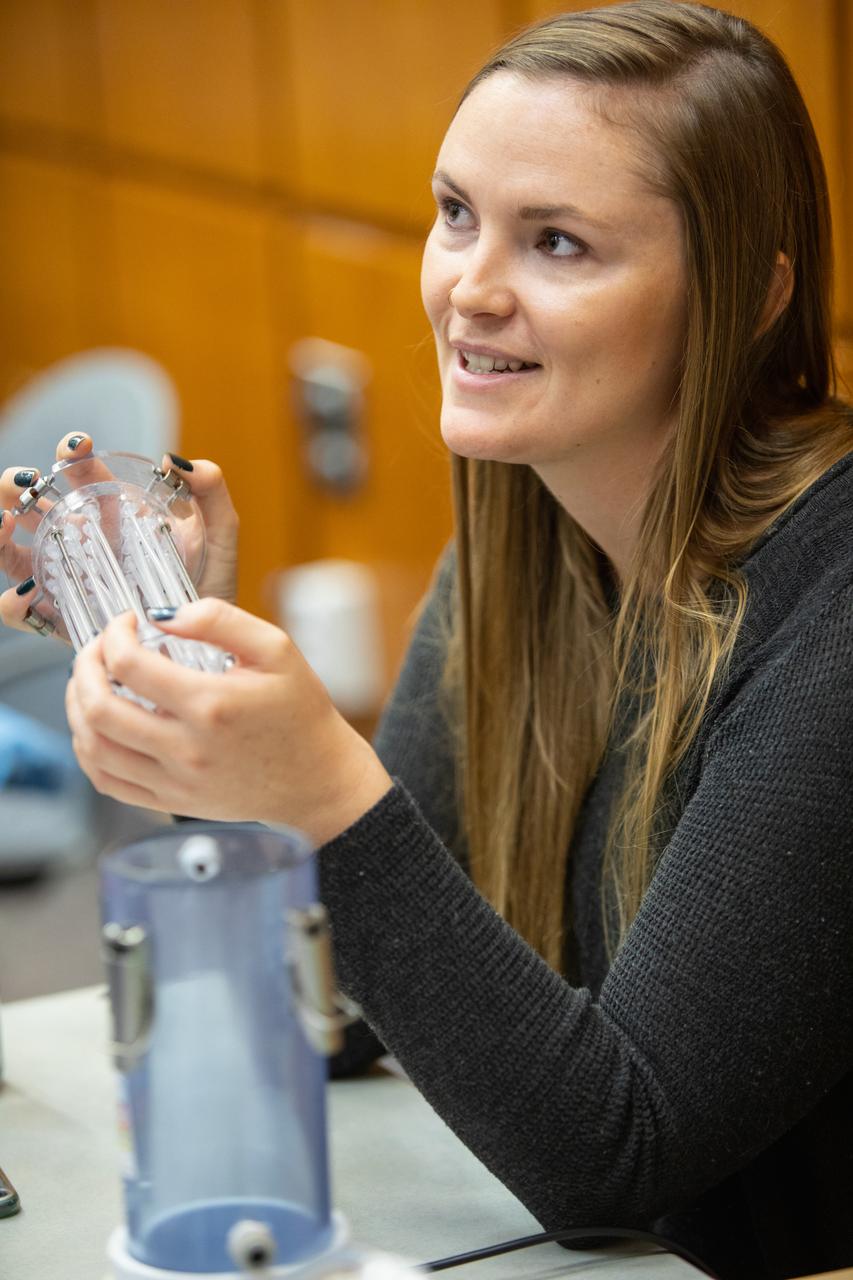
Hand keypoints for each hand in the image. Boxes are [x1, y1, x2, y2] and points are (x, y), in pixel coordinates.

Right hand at [0, 436, 239, 640]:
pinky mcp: (62, 619)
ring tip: (3, 523)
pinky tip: (29, 592)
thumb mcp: (220, 535)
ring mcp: (67, 579)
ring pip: (12, 551)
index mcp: (112, 513)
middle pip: (31, 504)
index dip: (71, 452)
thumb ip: (211, 490)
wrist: (210, 641)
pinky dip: (13, 602)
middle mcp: (81, 542)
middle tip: (30, 482)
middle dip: (17, 485)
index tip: (78, 446)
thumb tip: (173, 460)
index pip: (79, 472)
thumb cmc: (211, 585)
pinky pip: (20, 612)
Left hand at [65, 601, 392, 843]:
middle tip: (98, 648)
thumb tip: (164, 614)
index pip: (129, 664)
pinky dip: (88, 750)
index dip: (114, 634)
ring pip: (93, 747)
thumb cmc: (300, 714)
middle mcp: (187, 748)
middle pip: (99, 708)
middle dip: (85, 666)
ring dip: (78, 706)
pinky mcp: (171, 802)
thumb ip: (221, 620)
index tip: (126, 622)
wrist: (318, 781)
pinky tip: (96, 726)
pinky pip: (107, 781)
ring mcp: (175, 781)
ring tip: (90, 681)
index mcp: (211, 704)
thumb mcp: (277, 650)